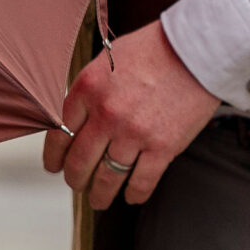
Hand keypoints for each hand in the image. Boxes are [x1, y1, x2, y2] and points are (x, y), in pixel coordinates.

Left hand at [40, 20, 217, 209]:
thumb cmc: (154, 49)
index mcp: (88, 88)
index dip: (54, 155)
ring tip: (99, 200)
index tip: (54, 166)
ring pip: (107, 178)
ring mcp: (133, 133)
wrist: (196, 51)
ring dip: (100, 194)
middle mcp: (106, 114)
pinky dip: (134, 194)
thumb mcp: (108, 60)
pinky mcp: (162, 147)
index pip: (60, 132)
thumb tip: (77, 116)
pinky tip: (131, 197)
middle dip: (75, 179)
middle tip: (76, 184)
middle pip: (80, 161)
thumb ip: (90, 89)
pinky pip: (141, 182)